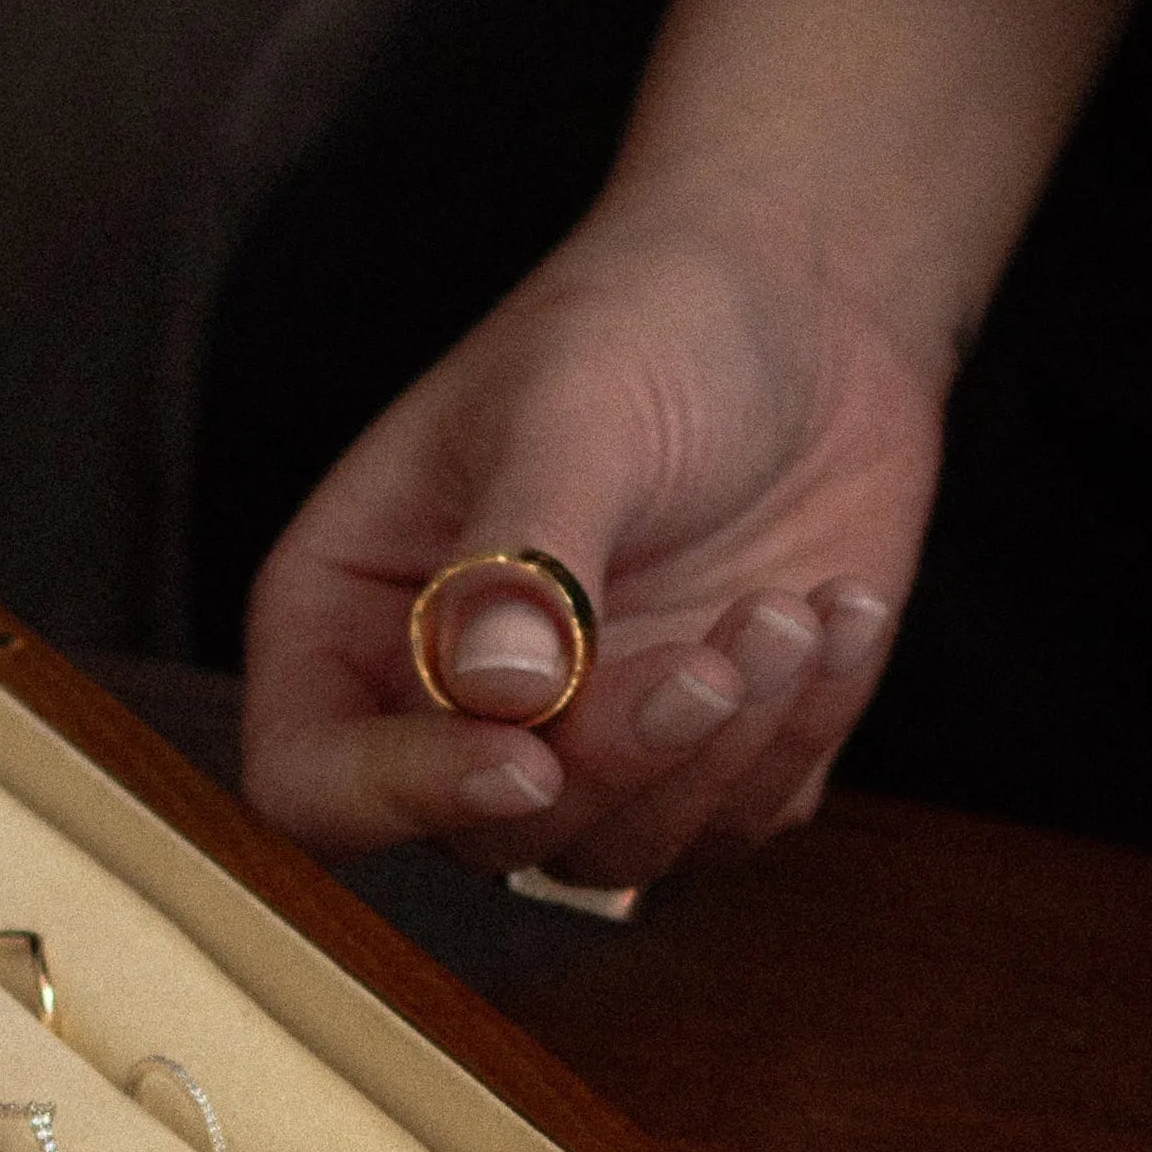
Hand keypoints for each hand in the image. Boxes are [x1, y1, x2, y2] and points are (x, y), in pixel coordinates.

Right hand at [240, 191, 941, 885]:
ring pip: (617, 854)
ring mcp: (576, 746)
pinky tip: (838, 612)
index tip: (527, 760)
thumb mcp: (571, 414)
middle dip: (614, 759)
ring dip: (721, 753)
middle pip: (483, 837)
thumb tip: (499, 695)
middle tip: (715, 657)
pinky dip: (799, 734)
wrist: (807, 297)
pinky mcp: (700, 761)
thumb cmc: (651, 324)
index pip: (313, 780)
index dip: (400, 798)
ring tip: (790, 613)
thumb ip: (526, 555)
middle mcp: (445, 708)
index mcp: (348, 617)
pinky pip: (738, 821)